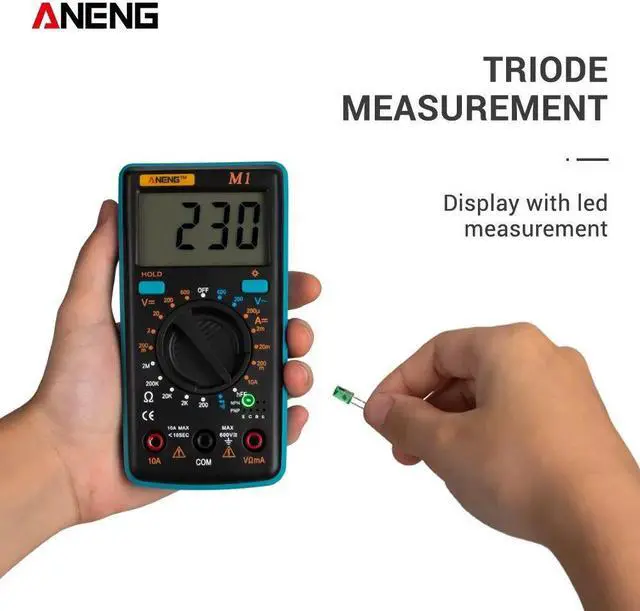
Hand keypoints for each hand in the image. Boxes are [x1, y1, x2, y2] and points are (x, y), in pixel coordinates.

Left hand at [26, 200, 320, 524]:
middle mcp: (204, 360)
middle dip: (294, 327)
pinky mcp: (219, 436)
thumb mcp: (83, 314)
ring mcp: (215, 399)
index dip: (270, 285)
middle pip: (266, 336)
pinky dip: (288, 421)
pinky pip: (266, 429)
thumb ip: (99, 262)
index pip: (236, 298)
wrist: (68, 461)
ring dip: (297, 371)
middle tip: (298, 329)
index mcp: (182, 328)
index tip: (291, 275)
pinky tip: (291, 413)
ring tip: (292, 375)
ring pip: (273, 379)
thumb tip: (111, 211)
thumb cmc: (72, 391)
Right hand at [364, 324, 639, 608]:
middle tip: (403, 443)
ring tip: (436, 461)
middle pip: (463, 373)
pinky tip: (475, 465)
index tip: (380, 413)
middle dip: (425, 410)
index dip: (400, 383)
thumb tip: (380, 410)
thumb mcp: (446, 444)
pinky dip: (485, 432)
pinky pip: (516, 413)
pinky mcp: (576, 419)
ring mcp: (565, 388)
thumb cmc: (530, 472)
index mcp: (509, 346)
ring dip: (453, 425)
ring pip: (489, 395)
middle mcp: (542, 356)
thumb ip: (404, 420)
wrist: (604, 523)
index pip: (437, 351)